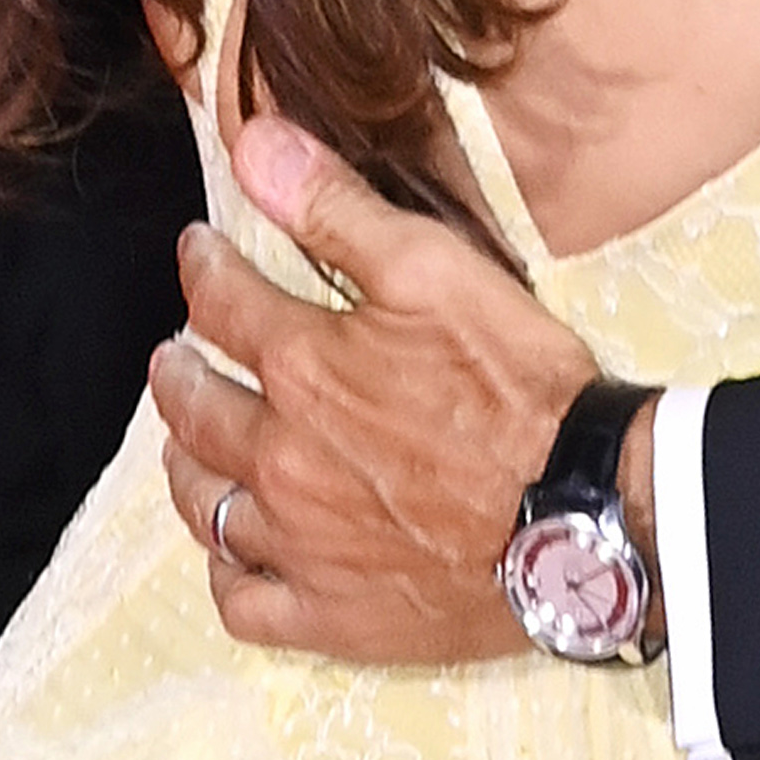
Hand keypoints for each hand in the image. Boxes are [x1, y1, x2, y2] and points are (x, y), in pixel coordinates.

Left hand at [147, 115, 597, 663]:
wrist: (581, 514)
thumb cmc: (520, 389)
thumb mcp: (435, 269)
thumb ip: (335, 210)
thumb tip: (252, 145)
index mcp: (303, 366)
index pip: (219, 302)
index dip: (201, 268)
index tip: (199, 254)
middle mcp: (279, 457)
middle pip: (192, 408)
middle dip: (178, 369)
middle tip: (178, 355)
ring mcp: (299, 544)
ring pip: (203, 504)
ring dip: (188, 464)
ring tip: (192, 445)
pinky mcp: (330, 614)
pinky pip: (243, 599)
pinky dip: (228, 570)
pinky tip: (238, 552)